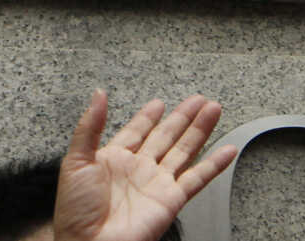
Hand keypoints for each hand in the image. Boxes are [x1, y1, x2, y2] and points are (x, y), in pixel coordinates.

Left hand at [53, 91, 236, 240]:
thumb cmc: (75, 210)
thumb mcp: (76, 160)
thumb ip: (90, 126)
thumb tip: (98, 95)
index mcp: (115, 158)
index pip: (137, 130)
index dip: (149, 116)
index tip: (160, 102)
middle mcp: (139, 169)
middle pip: (166, 136)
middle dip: (183, 117)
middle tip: (199, 100)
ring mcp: (157, 184)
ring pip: (184, 150)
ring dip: (200, 130)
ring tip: (214, 110)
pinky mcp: (171, 200)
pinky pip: (197, 179)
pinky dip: (215, 165)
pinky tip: (228, 150)